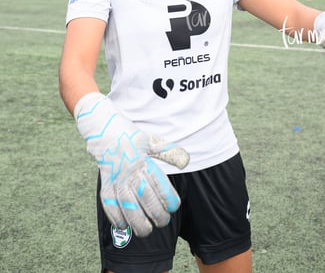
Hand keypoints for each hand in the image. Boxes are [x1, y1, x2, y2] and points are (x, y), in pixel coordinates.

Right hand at [74, 93, 189, 236]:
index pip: (158, 183)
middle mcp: (129, 171)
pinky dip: (116, 217)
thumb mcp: (152, 140)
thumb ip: (169, 153)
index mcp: (143, 160)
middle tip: (163, 222)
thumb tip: (186, 162)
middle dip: (156, 214)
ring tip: (146, 231)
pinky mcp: (104, 183)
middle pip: (144, 197)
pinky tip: (124, 226)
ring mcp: (115, 178)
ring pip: (127, 205)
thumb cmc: (131, 137)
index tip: (174, 207)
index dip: (168, 198)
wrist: (103, 129)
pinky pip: (109, 204)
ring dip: (137, 221)